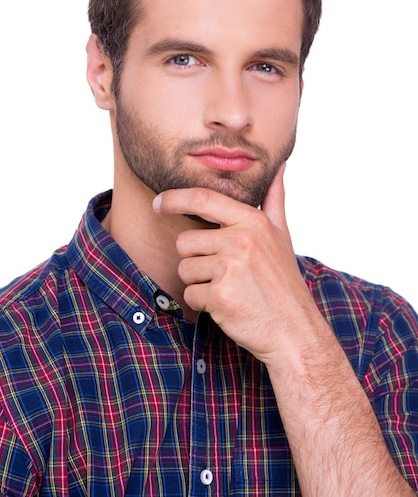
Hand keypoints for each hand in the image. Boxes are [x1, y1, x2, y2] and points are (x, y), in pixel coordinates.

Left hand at [152, 163, 321, 364]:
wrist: (294, 330)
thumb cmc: (284, 283)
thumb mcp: (282, 236)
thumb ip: (274, 200)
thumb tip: (278, 166)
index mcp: (252, 222)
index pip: (203, 198)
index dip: (175, 198)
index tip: (158, 202)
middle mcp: (240, 241)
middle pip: (185, 241)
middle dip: (195, 260)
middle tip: (223, 274)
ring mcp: (230, 269)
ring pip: (184, 269)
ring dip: (199, 283)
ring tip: (229, 289)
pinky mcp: (220, 296)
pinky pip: (190, 295)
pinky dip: (203, 304)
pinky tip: (227, 306)